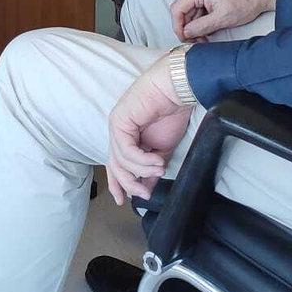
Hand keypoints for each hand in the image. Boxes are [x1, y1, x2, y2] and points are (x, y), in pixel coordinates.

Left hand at [106, 57, 192, 205]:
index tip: (123, 201)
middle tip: (146, 193)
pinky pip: (126, 150)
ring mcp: (116, 125)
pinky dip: (141, 160)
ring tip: (160, 168)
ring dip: (142, 170)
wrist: (176, 90)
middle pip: (115, 166)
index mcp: (126, 138)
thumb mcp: (162, 149)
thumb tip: (147, 186)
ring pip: (121, 160)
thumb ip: (152, 168)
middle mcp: (117, 132)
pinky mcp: (119, 121)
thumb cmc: (171, 113)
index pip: (115, 166)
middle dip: (129, 184)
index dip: (117, 184)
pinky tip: (157, 160)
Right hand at [168, 0, 277, 40]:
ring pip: (190, 11)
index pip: (177, 9)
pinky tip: (209, 29)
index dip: (178, 27)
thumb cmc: (246, 0)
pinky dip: (202, 20)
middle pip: (183, 11)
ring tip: (205, 38)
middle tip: (197, 42)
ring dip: (196, 26)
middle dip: (189, 28)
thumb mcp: (222, 19)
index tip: (184, 40)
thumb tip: (186, 34)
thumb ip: (200, 27)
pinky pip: (198, 8)